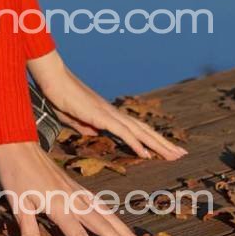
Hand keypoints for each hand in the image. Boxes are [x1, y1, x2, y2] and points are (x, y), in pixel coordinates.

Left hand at [0, 140, 151, 235]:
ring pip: (107, 214)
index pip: (77, 232)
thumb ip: (28, 228)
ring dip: (125, 231)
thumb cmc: (15, 171)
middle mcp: (73, 198)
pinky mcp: (76, 186)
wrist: (19, 142)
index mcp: (58, 204)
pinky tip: (120, 224)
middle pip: (103, 225)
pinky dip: (114, 216)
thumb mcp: (16, 201)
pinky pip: (101, 204)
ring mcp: (77, 191)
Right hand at [26, 51, 186, 160]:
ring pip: (139, 131)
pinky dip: (136, 143)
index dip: (151, 139)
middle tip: (181, 154)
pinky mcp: (100, 116)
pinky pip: (122, 132)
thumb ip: (85, 126)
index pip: (135, 128)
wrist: (52, 79)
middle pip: (144, 129)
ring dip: (158, 145)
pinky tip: (147, 154)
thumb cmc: (60, 96)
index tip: (165, 149)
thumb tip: (94, 133)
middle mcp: (113, 113)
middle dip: (164, 143)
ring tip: (174, 156)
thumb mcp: (73, 117)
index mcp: (108, 114)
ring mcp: (108, 113)